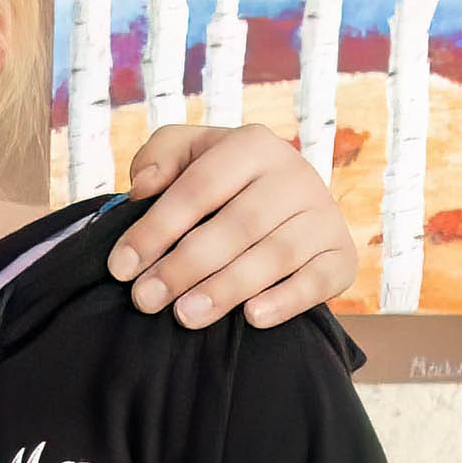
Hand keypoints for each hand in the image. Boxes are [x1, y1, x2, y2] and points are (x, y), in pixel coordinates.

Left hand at [102, 112, 360, 330]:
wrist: (288, 207)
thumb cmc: (222, 184)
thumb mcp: (188, 155)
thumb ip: (160, 156)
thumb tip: (144, 186)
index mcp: (252, 144)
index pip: (199, 187)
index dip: (157, 228)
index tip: (120, 267)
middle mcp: (294, 174)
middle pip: (237, 224)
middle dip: (185, 265)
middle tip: (146, 299)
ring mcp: (322, 215)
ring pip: (275, 254)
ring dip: (227, 288)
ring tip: (185, 316)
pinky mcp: (341, 255)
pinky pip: (317, 280)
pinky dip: (287, 300)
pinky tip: (252, 318)